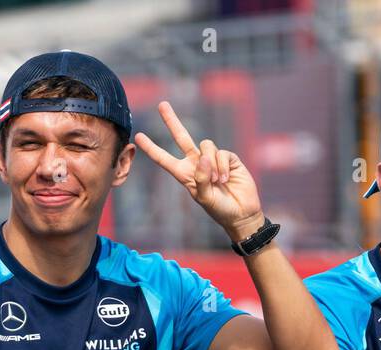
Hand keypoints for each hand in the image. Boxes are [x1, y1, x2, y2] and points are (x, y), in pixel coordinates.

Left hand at [134, 101, 263, 240]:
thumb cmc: (220, 209)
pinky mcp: (229, 159)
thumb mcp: (205, 198)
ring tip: (217, 182)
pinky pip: (222, 153)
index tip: (138, 136)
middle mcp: (197, 164)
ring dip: (211, 164)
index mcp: (185, 174)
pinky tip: (226, 179)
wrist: (242, 213)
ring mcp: (213, 159)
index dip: (152, 148)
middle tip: (162, 105)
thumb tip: (204, 157)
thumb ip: (201, 179)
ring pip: (206, 145)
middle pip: (181, 137)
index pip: (164, 159)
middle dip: (171, 121)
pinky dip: (223, 166)